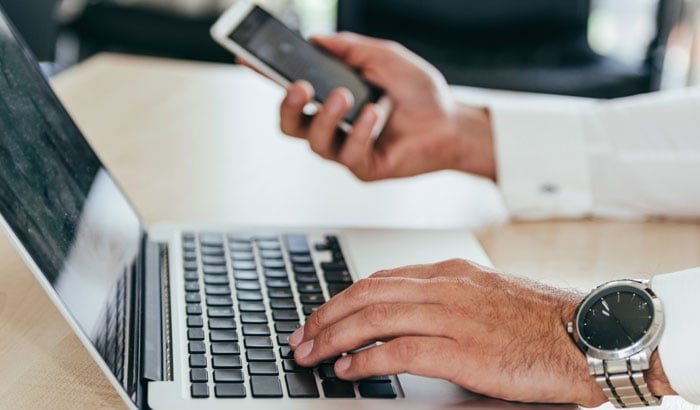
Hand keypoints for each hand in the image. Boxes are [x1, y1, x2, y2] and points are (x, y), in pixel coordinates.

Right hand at [277, 32, 495, 181]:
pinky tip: (376, 115)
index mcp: (332, 97)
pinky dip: (360, 130)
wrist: (451, 121)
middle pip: (290, 125)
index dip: (266, 76)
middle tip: (300, 87)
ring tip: (344, 97)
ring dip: (325, 117)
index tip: (247, 59)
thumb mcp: (384, 56)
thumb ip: (350, 48)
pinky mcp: (364, 167)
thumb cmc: (420, 92)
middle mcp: (334, 125)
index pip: (292, 89)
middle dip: (287, 106)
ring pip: (315, 142)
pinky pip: (349, 153)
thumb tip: (317, 39)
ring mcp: (346, 148)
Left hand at [287, 259, 607, 405]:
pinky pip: (401, 351)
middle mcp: (447, 287)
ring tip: (312, 355)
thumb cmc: (544, 322)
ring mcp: (455, 316)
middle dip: (326, 317)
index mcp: (452, 273)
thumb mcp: (489, 297)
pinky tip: (349, 371)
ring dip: (335, 338)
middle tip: (301, 338)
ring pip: (375, 318)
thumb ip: (447, 302)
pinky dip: (368, 360)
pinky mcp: (464, 350)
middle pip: (368, 295)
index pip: (380, 279)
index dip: (342, 299)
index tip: (320, 316)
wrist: (590, 335)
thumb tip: (406, 323)